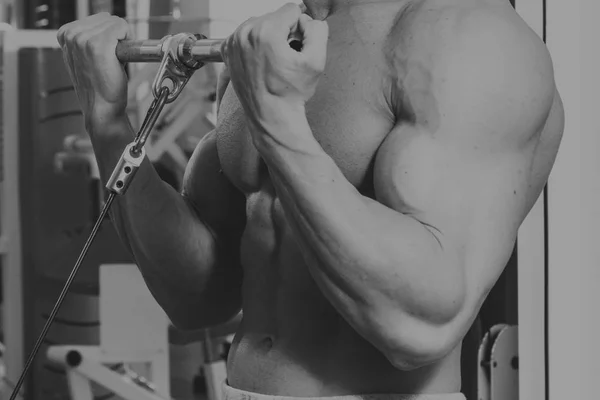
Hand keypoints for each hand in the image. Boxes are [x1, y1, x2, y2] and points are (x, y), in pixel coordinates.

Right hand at [57, 13, 130, 133]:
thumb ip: (89, 39)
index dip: (109, 34)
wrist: (102, 108)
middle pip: (106, 18)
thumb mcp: (86, 58)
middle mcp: (71, 35)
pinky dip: (128, 39)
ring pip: (115, 22)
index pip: (97, 18)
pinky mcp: (98, 45)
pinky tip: (121, 57)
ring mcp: (83, 39)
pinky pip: (121, 27)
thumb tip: (109, 25)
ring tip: (114, 60)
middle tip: (113, 58)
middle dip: (116, 35)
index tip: (108, 52)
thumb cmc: (99, 87)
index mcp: (65, 35)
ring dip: (122, 39)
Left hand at [221, 3, 327, 127]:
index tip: (298, 47)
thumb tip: (309, 21)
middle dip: (284, 32)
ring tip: (274, 61)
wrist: (271, 116)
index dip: (301, 27)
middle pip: (274, 16)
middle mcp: (245, 33)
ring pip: (260, 24)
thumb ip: (318, 30)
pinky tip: (262, 62)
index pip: (291, 10)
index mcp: (265, 32)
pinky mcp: (228, 51)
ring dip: (270, 37)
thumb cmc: (290, 93)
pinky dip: (255, 44)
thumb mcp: (316, 61)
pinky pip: (246, 35)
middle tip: (286, 57)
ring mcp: (233, 42)